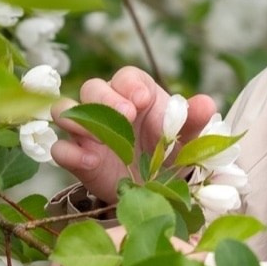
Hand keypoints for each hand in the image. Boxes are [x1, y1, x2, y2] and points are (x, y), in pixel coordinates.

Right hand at [49, 65, 217, 204]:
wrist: (157, 189)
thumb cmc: (170, 152)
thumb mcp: (187, 138)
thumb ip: (194, 120)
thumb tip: (207, 103)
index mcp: (137, 95)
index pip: (126, 77)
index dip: (130, 85)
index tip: (142, 100)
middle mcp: (107, 108)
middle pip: (93, 88)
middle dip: (106, 98)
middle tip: (126, 116)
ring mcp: (88, 132)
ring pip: (65, 111)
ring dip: (77, 119)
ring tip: (98, 136)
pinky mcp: (78, 158)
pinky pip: (59, 148)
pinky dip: (68, 152)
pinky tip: (88, 161)